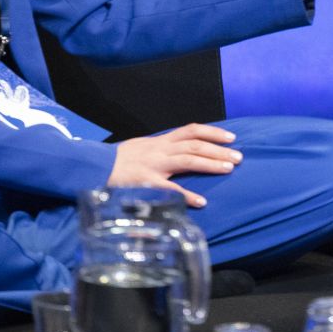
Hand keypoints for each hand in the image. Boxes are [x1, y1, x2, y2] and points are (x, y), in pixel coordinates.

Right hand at [106, 123, 242, 208]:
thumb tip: (179, 150)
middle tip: (239, 156)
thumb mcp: (142, 148)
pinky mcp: (147, 182)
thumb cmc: (118, 160)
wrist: (94, 166)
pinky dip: (186, 195)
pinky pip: (170, 189)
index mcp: (160, 141)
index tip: (231, 136)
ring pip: (188, 159)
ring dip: (211, 163)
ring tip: (229, 168)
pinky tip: (200, 201)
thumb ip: (161, 149)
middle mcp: (161, 150)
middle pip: (195, 144)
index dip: (212, 132)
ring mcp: (155, 165)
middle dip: (219, 149)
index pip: (191, 130)